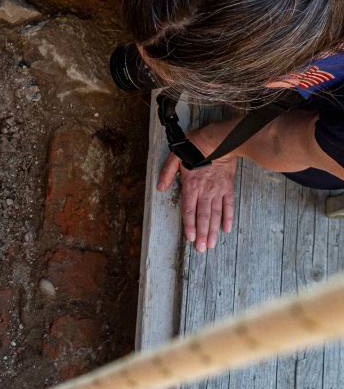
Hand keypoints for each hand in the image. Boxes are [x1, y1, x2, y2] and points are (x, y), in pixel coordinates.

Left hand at [158, 128, 237, 252]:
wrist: (218, 139)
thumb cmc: (194, 146)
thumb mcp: (174, 156)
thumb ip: (167, 172)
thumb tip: (159, 188)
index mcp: (191, 185)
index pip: (189, 210)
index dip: (189, 225)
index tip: (190, 238)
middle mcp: (205, 191)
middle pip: (203, 216)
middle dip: (201, 234)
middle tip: (201, 249)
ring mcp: (217, 190)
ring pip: (215, 214)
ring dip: (213, 230)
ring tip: (211, 244)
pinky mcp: (227, 187)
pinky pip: (228, 205)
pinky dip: (228, 217)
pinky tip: (226, 229)